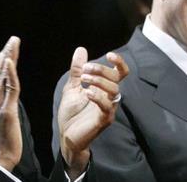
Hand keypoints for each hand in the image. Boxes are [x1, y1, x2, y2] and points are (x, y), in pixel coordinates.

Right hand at [0, 36, 21, 171]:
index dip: (0, 59)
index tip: (7, 47)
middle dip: (5, 53)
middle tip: (13, 39)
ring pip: (2, 76)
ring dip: (9, 57)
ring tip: (14, 43)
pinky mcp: (6, 110)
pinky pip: (9, 87)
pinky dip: (10, 73)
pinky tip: (11, 60)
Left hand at [58, 47, 128, 178]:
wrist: (67, 136)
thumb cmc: (72, 113)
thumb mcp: (72, 87)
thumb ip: (77, 70)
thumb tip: (81, 49)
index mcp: (104, 88)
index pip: (120, 73)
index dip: (119, 63)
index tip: (110, 55)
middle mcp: (109, 97)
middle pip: (116, 79)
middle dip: (102, 70)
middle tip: (85, 69)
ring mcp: (108, 108)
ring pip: (114, 91)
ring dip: (99, 81)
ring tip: (84, 79)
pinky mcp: (104, 120)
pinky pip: (106, 106)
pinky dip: (98, 97)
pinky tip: (86, 92)